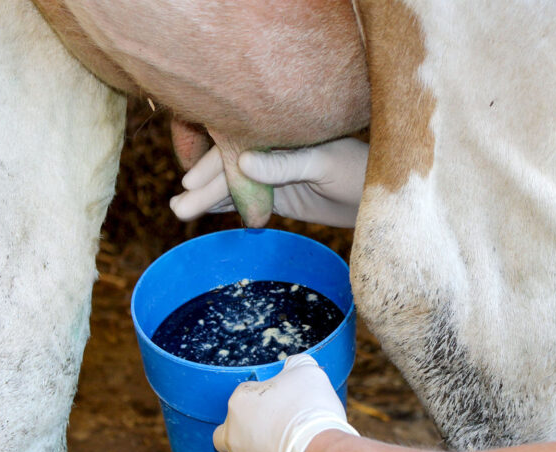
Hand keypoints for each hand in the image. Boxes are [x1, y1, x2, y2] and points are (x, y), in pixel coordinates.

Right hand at [170, 138, 367, 226]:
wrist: (378, 196)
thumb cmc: (359, 171)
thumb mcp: (324, 163)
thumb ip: (285, 165)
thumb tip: (243, 163)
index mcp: (280, 135)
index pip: (238, 147)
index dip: (214, 165)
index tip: (192, 182)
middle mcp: (272, 152)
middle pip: (230, 169)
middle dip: (203, 187)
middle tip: (177, 208)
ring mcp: (274, 175)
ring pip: (233, 185)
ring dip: (207, 197)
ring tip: (178, 211)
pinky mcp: (279, 196)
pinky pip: (246, 199)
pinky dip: (224, 205)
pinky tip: (202, 211)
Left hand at [213, 354, 358, 451]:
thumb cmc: (310, 410)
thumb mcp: (308, 372)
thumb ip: (297, 365)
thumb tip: (296, 364)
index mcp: (239, 403)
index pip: (246, 393)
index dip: (267, 394)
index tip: (286, 398)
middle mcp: (233, 435)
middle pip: (225, 432)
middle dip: (243, 430)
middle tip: (273, 427)